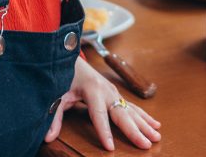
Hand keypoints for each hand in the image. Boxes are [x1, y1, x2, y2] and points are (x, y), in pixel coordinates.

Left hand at [44, 57, 160, 150]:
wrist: (72, 57)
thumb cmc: (65, 75)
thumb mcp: (57, 94)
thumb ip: (54, 116)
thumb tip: (48, 137)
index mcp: (92, 91)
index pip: (99, 116)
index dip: (104, 132)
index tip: (110, 148)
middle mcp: (107, 91)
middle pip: (122, 114)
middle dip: (135, 131)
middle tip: (147, 144)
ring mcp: (114, 92)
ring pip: (132, 111)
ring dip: (145, 124)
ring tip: (157, 136)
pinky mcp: (116, 94)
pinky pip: (133, 107)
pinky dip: (145, 116)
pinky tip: (156, 125)